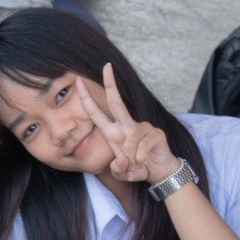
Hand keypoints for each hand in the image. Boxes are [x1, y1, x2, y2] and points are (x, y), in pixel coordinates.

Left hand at [78, 63, 177, 183]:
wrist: (158, 171)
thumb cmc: (136, 167)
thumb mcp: (121, 172)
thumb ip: (117, 169)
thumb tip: (120, 161)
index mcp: (113, 132)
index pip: (97, 112)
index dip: (87, 98)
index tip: (80, 81)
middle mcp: (126, 126)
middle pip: (116, 102)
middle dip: (111, 84)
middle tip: (106, 67)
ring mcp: (142, 127)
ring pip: (130, 140)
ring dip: (130, 159)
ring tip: (134, 165)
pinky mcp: (155, 133)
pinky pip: (142, 148)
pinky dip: (140, 160)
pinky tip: (143, 163)